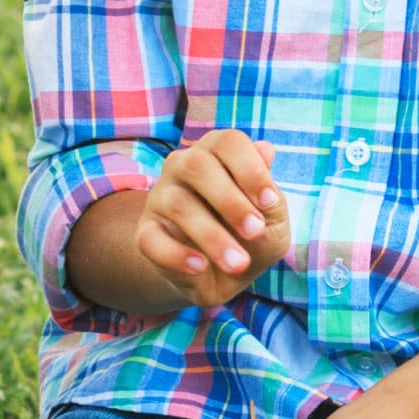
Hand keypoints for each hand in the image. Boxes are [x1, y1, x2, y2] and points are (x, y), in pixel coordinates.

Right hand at [136, 130, 289, 307]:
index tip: (269, 202)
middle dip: (230, 199)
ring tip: (238, 262)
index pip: (227, 142)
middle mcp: (182, 166)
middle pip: (197, 165)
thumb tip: (266, 150)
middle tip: (255, 231)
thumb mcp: (272, 221)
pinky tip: (201, 266)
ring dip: (213, 236)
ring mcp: (160, 198)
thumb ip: (269, 192)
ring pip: (179, 205)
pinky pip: (152, 239)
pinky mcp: (146, 233)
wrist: (222, 276)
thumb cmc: (250, 236)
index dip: (250, 168)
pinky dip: (177, 255)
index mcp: (216, 154)